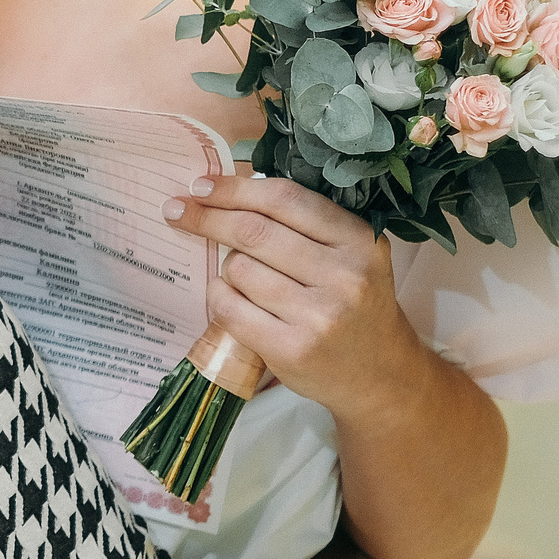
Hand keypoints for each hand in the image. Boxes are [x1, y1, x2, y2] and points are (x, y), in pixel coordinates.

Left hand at [161, 173, 426, 414]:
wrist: (380, 373)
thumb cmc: (353, 304)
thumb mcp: (350, 256)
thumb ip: (305, 224)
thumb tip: (229, 190)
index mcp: (360, 240)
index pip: (284, 199)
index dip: (235, 188)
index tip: (201, 185)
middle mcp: (345, 275)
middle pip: (254, 231)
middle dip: (207, 217)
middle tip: (178, 211)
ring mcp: (319, 315)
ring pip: (238, 269)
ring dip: (225, 267)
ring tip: (238, 276)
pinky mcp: (292, 348)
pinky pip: (230, 307)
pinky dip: (218, 296)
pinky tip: (226, 296)